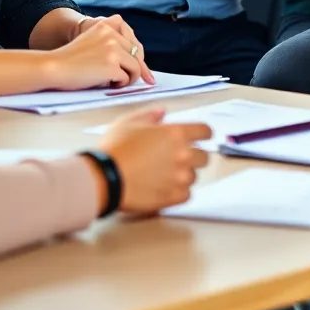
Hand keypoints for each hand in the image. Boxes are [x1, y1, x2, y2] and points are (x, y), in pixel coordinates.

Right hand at [72, 14, 153, 82]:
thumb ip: (112, 44)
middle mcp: (112, 35)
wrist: (54, 67)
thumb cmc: (71, 60)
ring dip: (128, 78)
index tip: (146, 72)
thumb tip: (137, 61)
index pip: (133, 41)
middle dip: (135, 69)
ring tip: (114, 82)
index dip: (139, 57)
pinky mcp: (112, 64)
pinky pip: (127, 77)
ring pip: (136, 67)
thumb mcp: (93, 41)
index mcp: (107, 26)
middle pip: (137, 55)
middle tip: (128, 80)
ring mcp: (113, 49)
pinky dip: (120, 84)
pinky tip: (107, 84)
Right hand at [96, 108, 210, 213]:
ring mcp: (180, 177)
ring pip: (194, 176)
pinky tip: (165, 189)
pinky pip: (187, 195)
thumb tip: (162, 112)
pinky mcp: (173, 197)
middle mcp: (183, 154)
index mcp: (176, 133)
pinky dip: (179, 193)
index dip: (203, 134)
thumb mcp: (129, 122)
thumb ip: (149, 115)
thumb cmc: (115, 147)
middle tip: (179, 159)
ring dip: (184, 175)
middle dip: (194, 157)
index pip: (205, 131)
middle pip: (204, 157)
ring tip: (166, 176)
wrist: (104, 178)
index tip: (201, 138)